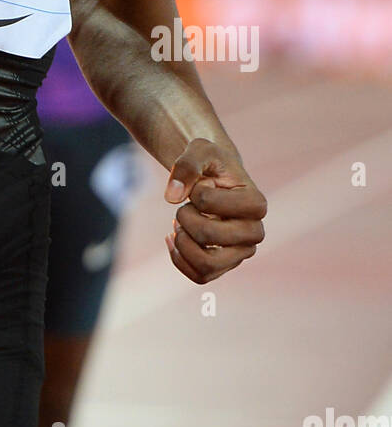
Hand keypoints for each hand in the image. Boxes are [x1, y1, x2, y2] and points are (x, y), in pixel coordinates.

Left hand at [163, 139, 265, 283]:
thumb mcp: (200, 150)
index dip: (195, 192)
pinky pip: (200, 276)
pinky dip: (179, 258)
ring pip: (206, 265)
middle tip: (185, 207)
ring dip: (182, 243)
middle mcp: (255, 232)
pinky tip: (172, 237)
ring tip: (179, 225)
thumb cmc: (211, 164)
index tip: (203, 185)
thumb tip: (171, 197)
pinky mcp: (225, 265)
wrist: (215, 179)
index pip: (209, 203)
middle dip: (185, 217)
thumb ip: (187, 165)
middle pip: (209, 236)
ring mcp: (241, 252)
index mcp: (256, 203)